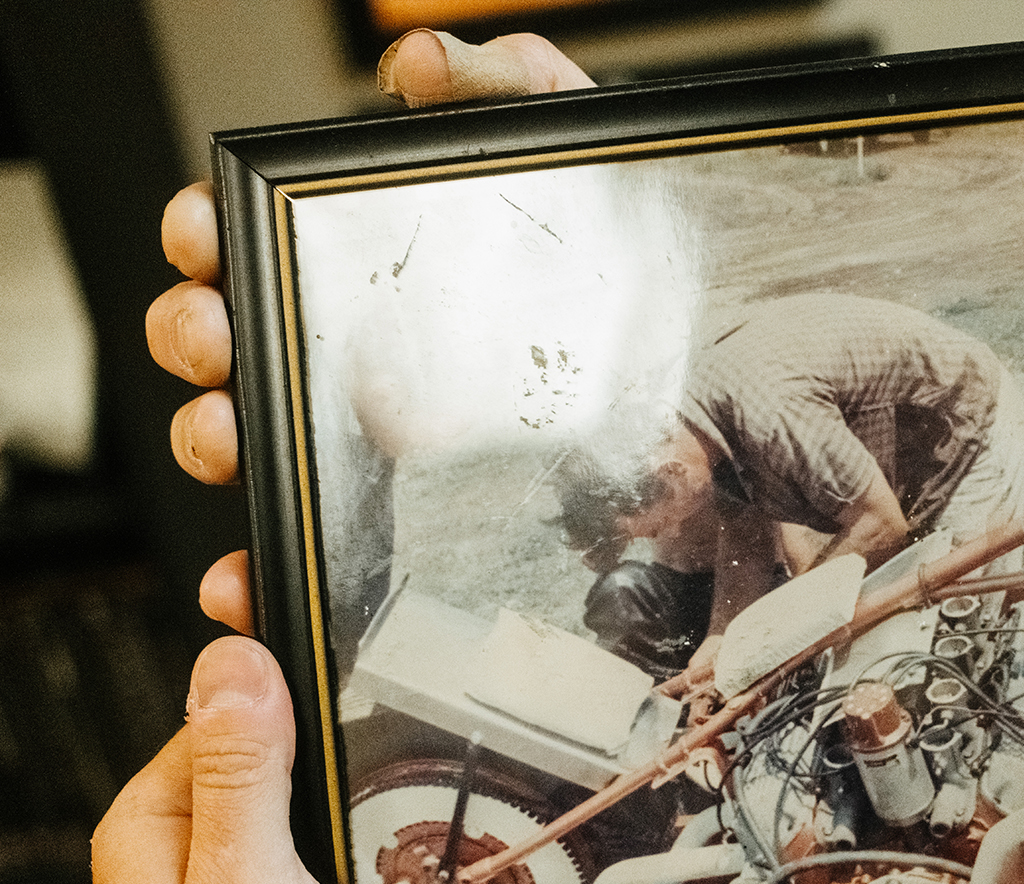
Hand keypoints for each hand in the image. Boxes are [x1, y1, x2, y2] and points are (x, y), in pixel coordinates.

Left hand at [93, 637, 364, 883]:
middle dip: (337, 769)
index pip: (223, 706)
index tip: (339, 636)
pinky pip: (319, 876)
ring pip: (308, 823)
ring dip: (355, 829)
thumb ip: (246, 773)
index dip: (281, 671)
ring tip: (382, 861)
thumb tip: (235, 658)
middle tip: (378, 793)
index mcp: (159, 827)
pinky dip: (358, 877)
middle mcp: (182, 860)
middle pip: (276, 762)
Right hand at [147, 31, 594, 631]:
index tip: (206, 233)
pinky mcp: (415, 527)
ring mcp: (381, 444)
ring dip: (216, 442)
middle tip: (218, 337)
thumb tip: (421, 65)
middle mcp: (364, 356)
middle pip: (237, 346)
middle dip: (200, 336)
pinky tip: (253, 572)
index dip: (213, 238)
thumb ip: (506, 93)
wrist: (716, 387)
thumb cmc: (639, 280)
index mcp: (382, 272)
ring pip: (257, 447)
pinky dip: (266, 568)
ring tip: (232, 438)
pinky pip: (319, 556)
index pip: (262, 248)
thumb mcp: (579, 164)